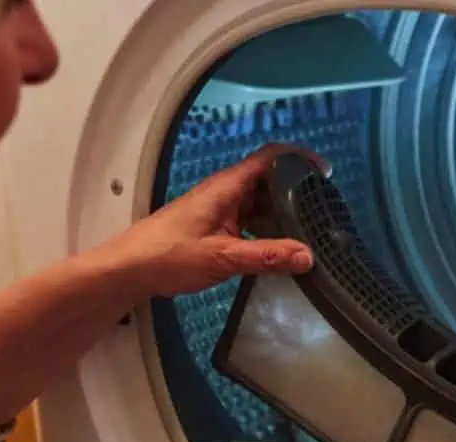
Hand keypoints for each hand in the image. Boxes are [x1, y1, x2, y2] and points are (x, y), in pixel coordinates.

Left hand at [114, 143, 325, 297]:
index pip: (269, 158)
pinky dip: (267, 229)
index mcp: (226, 187)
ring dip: (283, 212)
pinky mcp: (214, 227)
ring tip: (312, 229)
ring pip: (259, 203)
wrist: (129, 269)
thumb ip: (266, 257)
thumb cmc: (168, 256)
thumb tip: (307, 256)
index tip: (325, 172)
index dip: (299, 158)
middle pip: (269, 181)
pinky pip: (249, 221)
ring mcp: (219, 209)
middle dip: (297, 190)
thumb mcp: (222, 257)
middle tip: (326, 208)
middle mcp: (225, 192)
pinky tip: (280, 247)